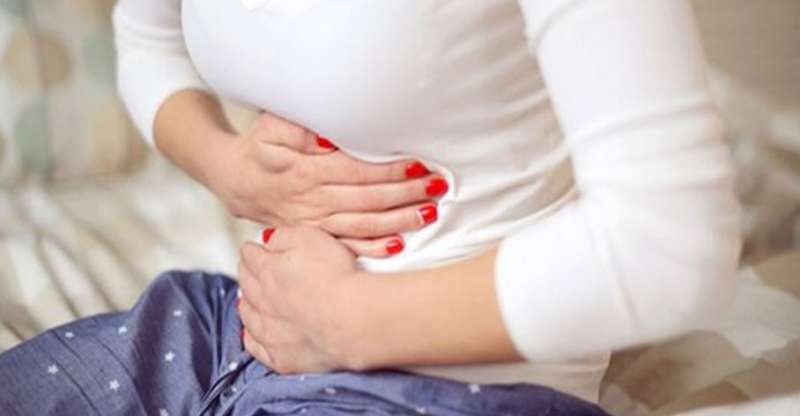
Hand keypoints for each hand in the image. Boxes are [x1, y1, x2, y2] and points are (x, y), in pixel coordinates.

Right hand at [206, 111, 447, 257]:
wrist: (234, 180)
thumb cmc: (260, 147)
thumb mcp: (271, 127)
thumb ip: (299, 129)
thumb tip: (331, 138)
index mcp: (305, 171)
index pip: (356, 171)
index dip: (388, 169)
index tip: (417, 164)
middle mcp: (312, 201)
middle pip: (367, 199)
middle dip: (405, 194)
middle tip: (437, 186)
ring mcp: (314, 223)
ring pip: (362, 224)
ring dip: (398, 220)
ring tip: (429, 213)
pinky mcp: (314, 237)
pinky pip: (347, 245)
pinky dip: (372, 247)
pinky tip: (398, 245)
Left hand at [237, 226, 357, 373]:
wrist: (354, 319)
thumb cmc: (339, 277)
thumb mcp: (311, 237)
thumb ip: (284, 235)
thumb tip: (268, 239)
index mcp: (267, 270)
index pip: (250, 256)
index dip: (253, 250)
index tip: (255, 248)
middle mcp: (262, 301)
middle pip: (246, 284)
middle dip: (247, 274)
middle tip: (251, 269)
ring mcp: (269, 332)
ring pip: (248, 315)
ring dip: (247, 304)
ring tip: (249, 299)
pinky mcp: (281, 357)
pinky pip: (256, 347)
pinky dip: (252, 338)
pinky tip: (253, 333)